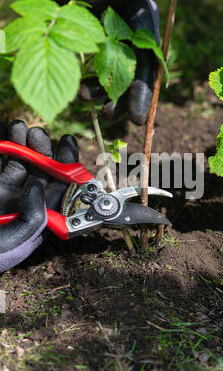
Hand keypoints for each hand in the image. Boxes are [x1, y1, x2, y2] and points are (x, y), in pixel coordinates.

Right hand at [0, 120, 77, 272]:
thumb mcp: (9, 245)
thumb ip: (31, 219)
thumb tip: (39, 186)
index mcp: (36, 220)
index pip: (60, 190)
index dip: (67, 166)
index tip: (67, 142)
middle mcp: (23, 204)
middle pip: (41, 172)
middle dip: (42, 149)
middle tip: (37, 133)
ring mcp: (4, 193)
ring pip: (20, 163)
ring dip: (21, 143)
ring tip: (18, 126)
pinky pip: (0, 160)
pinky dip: (3, 144)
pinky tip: (4, 130)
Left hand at [19, 0, 174, 124]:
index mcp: (143, 23)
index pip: (148, 63)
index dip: (143, 91)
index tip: (137, 116)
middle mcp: (134, 37)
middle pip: (134, 75)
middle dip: (125, 98)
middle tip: (112, 117)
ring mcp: (117, 45)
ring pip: (117, 77)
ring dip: (105, 94)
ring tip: (89, 102)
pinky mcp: (101, 50)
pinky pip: (101, 74)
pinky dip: (94, 85)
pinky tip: (83, 92)